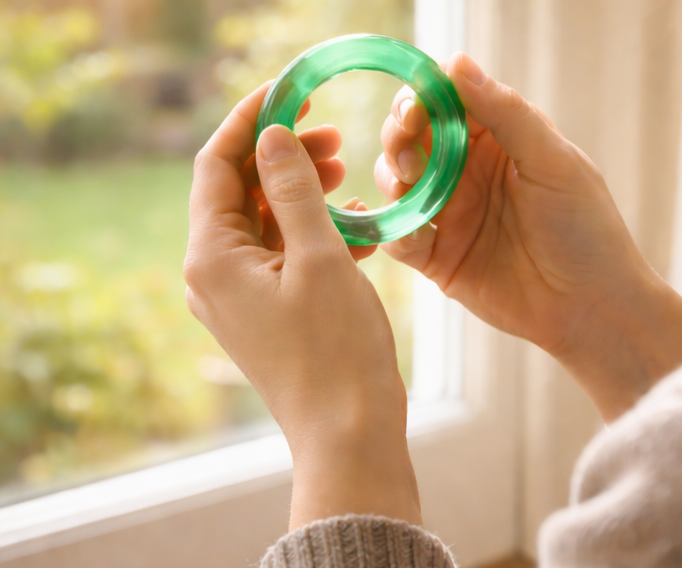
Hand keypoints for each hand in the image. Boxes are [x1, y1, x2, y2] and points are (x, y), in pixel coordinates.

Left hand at [185, 83, 420, 528]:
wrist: (349, 434)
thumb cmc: (336, 350)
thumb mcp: (321, 256)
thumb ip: (295, 190)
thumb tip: (272, 135)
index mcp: (212, 257)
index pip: (218, 165)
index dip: (251, 121)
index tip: (289, 91)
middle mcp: (213, 275)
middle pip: (240, 192)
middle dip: (285, 157)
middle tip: (334, 134)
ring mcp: (239, 297)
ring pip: (266, 222)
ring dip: (304, 193)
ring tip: (348, 174)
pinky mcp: (266, 313)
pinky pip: (283, 255)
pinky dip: (315, 233)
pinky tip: (359, 226)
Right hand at [377, 54, 681, 420]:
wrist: (592, 308)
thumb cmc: (586, 229)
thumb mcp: (553, 162)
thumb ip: (506, 113)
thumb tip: (456, 62)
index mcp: (500, 140)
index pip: (448, 103)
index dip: (423, 98)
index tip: (413, 107)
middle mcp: (469, 172)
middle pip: (413, 138)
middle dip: (400, 136)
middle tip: (406, 150)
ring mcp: (452, 214)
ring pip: (397, 182)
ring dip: (391, 177)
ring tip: (407, 185)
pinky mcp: (439, 258)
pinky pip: (400, 236)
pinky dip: (394, 229)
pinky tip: (410, 232)